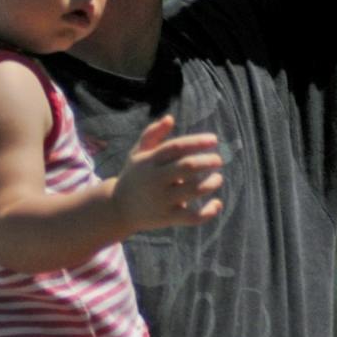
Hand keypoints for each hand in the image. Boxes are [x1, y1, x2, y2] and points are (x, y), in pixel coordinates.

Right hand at [110, 116, 223, 234]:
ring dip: (211, 183)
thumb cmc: (135, 176)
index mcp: (150, 161)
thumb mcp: (138, 154)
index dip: (197, 142)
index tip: (214, 140)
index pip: (176, 147)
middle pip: (188, 166)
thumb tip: (170, 118)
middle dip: (208, 161)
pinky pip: (193, 217)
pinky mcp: (167, 218)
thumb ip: (152, 134)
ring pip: (194, 190)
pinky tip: (217, 203)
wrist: (118, 209)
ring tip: (217, 178)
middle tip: (218, 160)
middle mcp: (156, 179)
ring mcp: (162, 200)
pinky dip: (209, 212)